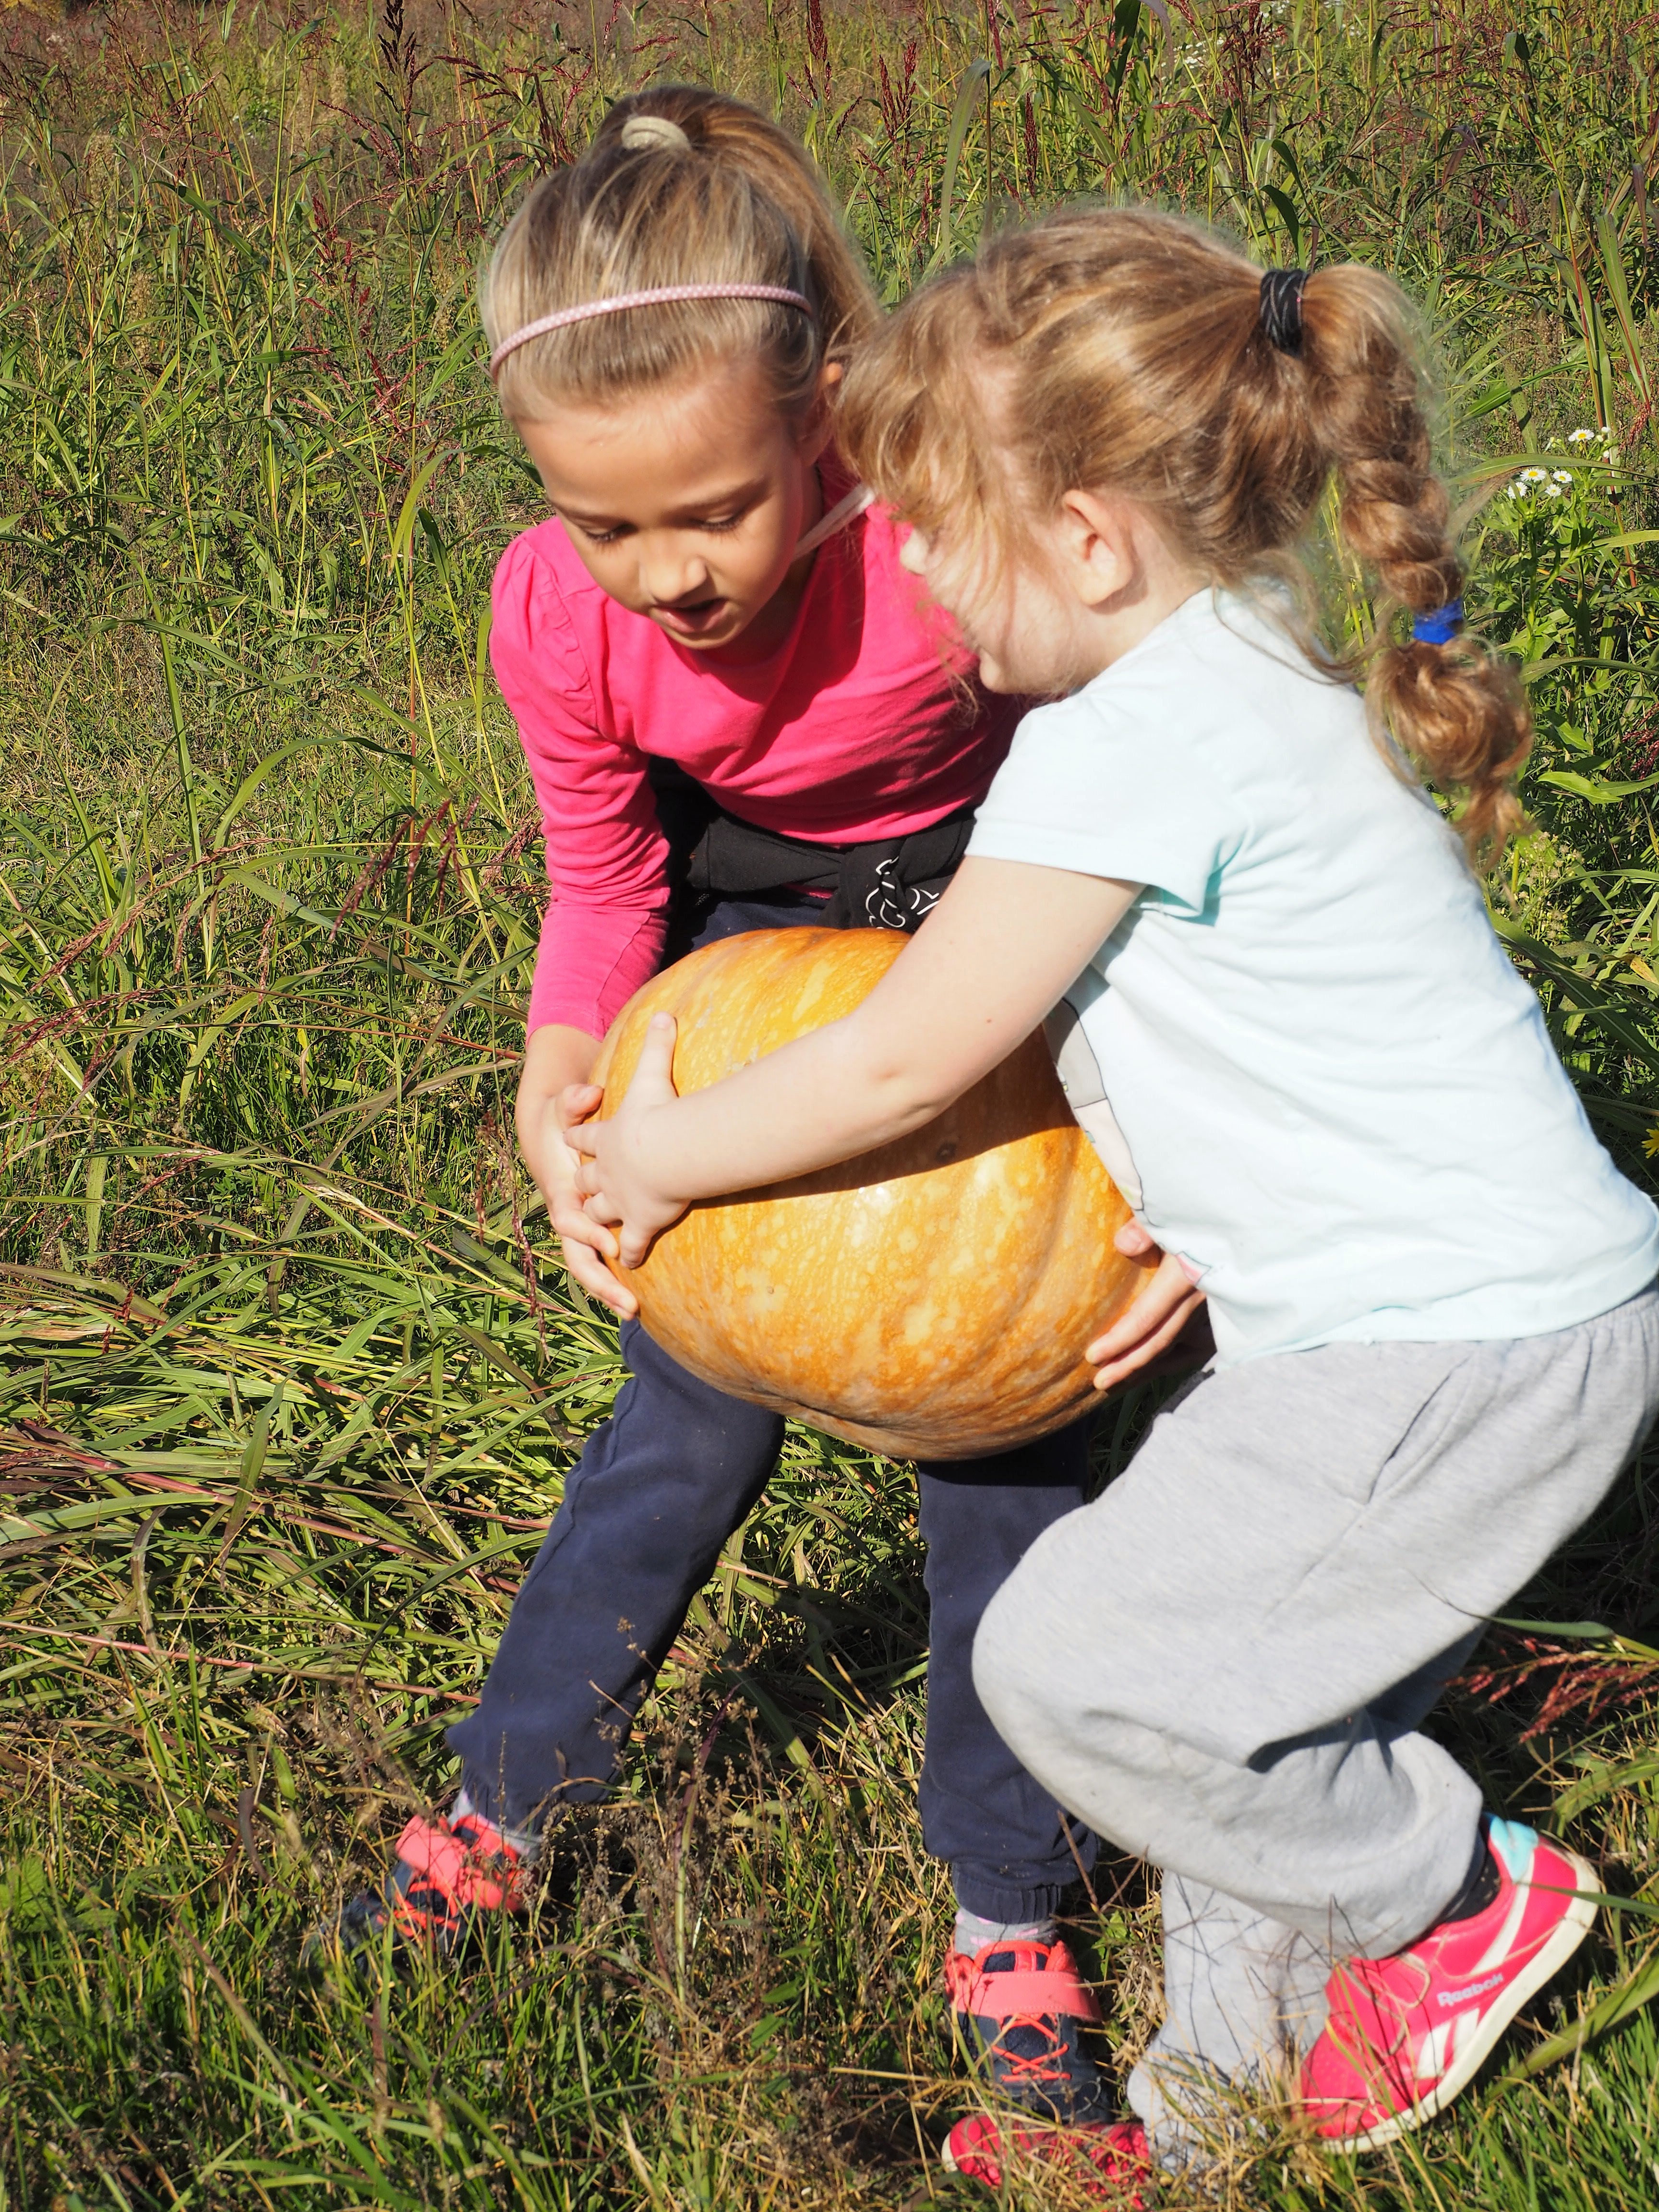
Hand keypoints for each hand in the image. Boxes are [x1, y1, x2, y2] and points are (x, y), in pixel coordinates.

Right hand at [515, 1028, 638, 1316]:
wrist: (546, 1132)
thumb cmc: (557, 1121)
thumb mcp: (560, 1107)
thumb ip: (573, 1102)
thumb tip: (588, 1092)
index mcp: (561, 1189)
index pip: (569, 1219)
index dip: (588, 1231)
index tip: (611, 1243)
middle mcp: (568, 1214)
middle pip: (578, 1256)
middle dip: (601, 1281)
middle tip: (629, 1302)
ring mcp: (579, 1226)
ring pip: (589, 1265)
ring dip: (609, 1290)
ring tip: (634, 1313)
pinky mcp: (593, 1230)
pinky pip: (601, 1260)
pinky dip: (614, 1280)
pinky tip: (637, 1302)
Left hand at [570, 1014, 691, 1268]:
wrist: (661, 1153)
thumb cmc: (657, 1114)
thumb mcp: (652, 1076)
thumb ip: (657, 1047)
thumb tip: (664, 1014)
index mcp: (602, 1140)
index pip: (583, 1136)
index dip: (578, 1135)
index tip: (572, 1137)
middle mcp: (602, 1174)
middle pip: (585, 1181)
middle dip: (582, 1186)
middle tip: (581, 1190)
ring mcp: (618, 1202)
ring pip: (599, 1215)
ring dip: (597, 1223)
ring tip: (600, 1234)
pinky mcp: (638, 1224)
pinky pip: (630, 1245)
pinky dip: (627, 1256)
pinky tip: (628, 1268)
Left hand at [1087, 1221, 1210, 1390]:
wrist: (1257, 1214)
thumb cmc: (1207, 1206)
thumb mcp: (1177, 1210)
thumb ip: (1147, 1227)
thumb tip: (1122, 1245)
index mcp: (1188, 1273)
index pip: (1148, 1316)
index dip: (1120, 1339)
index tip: (1092, 1357)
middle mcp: (1204, 1295)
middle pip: (1162, 1339)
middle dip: (1130, 1364)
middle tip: (1100, 1383)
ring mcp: (1217, 1305)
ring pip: (1179, 1345)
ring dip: (1148, 1366)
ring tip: (1119, 1384)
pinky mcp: (1225, 1308)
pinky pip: (1198, 1342)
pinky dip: (1173, 1357)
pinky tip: (1155, 1367)